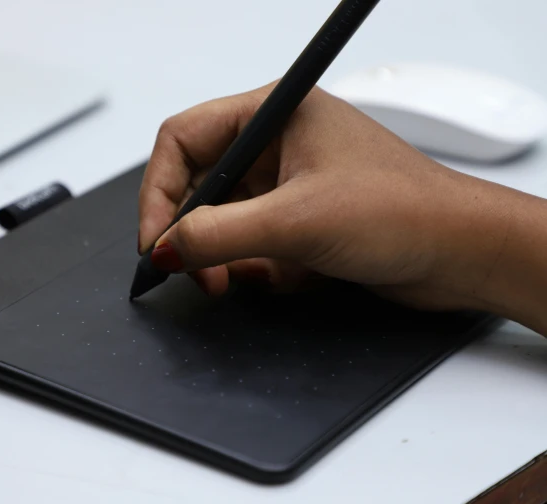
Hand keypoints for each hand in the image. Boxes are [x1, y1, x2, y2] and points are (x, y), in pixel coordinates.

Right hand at [138, 83, 535, 315]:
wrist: (462, 254)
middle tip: (199, 271)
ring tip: (255, 275)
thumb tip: (164, 247)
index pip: (183, 140)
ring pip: (223, 221)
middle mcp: (276, 144)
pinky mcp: (299, 219)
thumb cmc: (405, 211)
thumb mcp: (296, 221)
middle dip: (196, 235)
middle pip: (199, 186)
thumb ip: (218, 234)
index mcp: (273, 115)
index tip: (156, 240)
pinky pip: (251, 244)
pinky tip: (290, 275)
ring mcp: (287, 183)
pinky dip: (260, 266)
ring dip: (230, 256)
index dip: (159, 191)